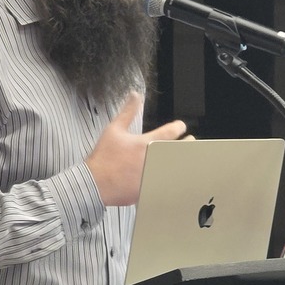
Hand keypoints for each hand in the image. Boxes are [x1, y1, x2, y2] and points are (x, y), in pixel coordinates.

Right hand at [84, 92, 187, 206]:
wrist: (95, 183)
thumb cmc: (103, 158)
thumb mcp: (113, 130)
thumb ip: (127, 112)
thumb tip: (135, 96)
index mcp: (146, 143)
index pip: (171, 131)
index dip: (179, 127)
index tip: (180, 127)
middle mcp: (153, 159)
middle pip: (179, 150)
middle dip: (187, 144)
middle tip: (189, 142)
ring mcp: (154, 175)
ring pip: (177, 167)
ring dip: (182, 161)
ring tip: (183, 158)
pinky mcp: (152, 188)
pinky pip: (168, 183)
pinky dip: (172, 179)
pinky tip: (174, 177)